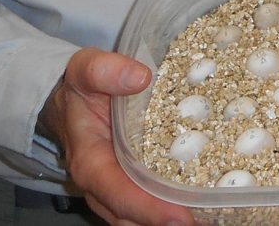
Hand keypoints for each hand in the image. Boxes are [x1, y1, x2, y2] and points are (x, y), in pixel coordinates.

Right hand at [43, 47, 193, 225]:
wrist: (72, 100)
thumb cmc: (81, 87)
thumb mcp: (86, 68)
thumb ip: (106, 70)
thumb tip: (141, 78)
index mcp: (90, 160)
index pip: (117, 192)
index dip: (148, 208)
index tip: (179, 216)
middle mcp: (101, 184)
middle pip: (130, 216)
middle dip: (163, 222)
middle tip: (203, 218)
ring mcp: (114, 189)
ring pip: (138, 218)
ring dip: (167, 220)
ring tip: (206, 216)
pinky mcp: (129, 185)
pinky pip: (147, 205)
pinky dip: (168, 209)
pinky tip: (198, 204)